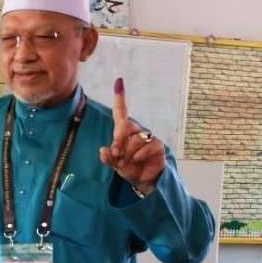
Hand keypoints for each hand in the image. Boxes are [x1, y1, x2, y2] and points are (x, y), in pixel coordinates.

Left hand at [99, 77, 165, 194]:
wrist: (144, 181)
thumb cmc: (129, 168)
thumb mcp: (115, 164)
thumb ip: (108, 158)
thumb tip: (103, 150)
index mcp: (125, 131)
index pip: (121, 113)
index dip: (120, 98)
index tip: (119, 82)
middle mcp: (137, 131)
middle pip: (124, 128)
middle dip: (118, 142)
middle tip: (117, 155)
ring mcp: (148, 137)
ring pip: (135, 140)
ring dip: (129, 154)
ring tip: (129, 162)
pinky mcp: (158, 145)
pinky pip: (147, 146)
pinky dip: (139, 156)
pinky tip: (137, 161)